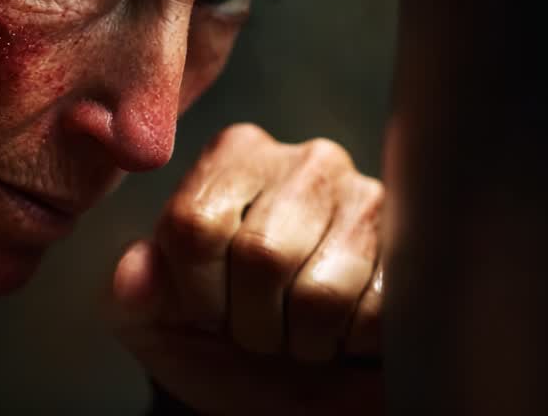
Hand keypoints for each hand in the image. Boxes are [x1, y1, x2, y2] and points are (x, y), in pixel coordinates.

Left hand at [107, 123, 383, 414]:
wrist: (290, 391)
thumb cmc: (221, 341)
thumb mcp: (155, 322)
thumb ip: (132, 293)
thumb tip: (136, 272)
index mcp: (235, 155)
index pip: (196, 225)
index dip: (197, 294)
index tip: (207, 311)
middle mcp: (307, 160)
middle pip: (261, 255)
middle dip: (253, 323)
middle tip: (260, 328)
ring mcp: (369, 199)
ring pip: (320, 293)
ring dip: (303, 341)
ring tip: (301, 329)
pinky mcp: (415, 250)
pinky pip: (374, 317)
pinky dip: (349, 344)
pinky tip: (344, 327)